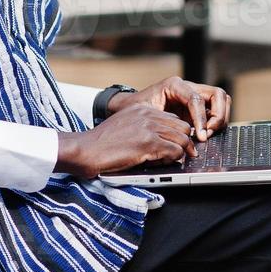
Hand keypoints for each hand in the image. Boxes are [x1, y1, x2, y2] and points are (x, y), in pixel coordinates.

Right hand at [56, 102, 197, 178]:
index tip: (178, 144)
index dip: (178, 133)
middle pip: (182, 127)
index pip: (173, 118)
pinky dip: (174, 159)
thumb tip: (163, 140)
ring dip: (181, 152)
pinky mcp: (149, 143)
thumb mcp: (125, 125)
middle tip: (183, 154)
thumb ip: (143, 127)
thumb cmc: (102, 143)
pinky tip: (165, 163)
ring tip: (174, 160)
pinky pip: (175, 151)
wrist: (85, 149)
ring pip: (182, 139)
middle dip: (185, 142)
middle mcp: (148, 114)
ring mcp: (149, 128)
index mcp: (142, 108)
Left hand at [130, 75, 231, 142]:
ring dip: (220, 119)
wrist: (131, 107)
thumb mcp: (142, 112)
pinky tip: (204, 135)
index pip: (196, 99)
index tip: (200, 136)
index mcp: (174, 85)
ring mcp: (196, 97)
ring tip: (207, 135)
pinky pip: (216, 111)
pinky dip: (216, 124)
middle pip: (218, 95)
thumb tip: (174, 133)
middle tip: (208, 134)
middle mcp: (189, 88)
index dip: (201, 118)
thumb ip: (157, 120)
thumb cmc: (135, 109)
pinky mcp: (199, 108)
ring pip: (222, 101)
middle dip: (218, 116)